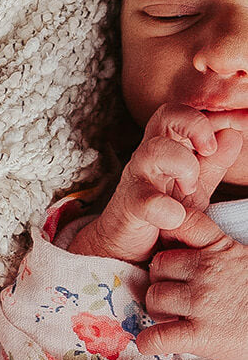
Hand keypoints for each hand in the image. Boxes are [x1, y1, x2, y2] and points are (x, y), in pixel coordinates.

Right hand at [69, 103, 243, 261]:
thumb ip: (214, 163)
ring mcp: (136, 178)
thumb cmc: (157, 211)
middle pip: (165, 115)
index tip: (226, 136)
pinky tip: (176, 217)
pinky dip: (163, 208)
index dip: (205, 118)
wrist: (125, 246)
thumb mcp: (193, 186)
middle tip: (209, 151)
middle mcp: (149, 155)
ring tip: (189, 190)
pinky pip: (144, 200)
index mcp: (167, 146)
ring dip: (183, 166)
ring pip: (154, 150)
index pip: (181, 113)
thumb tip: (234, 135)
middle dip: (195, 126)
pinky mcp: (128, 206)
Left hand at [137, 205, 247, 359]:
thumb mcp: (244, 260)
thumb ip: (219, 253)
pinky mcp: (200, 335)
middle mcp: (208, 271)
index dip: (168, 230)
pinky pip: (158, 336)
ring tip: (172, 318)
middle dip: (160, 280)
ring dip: (157, 310)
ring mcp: (202, 302)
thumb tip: (191, 252)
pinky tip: (153, 342)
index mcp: (221, 250)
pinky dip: (150, 342)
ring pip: (154, 297)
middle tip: (173, 295)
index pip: (184, 223)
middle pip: (158, 265)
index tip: (167, 246)